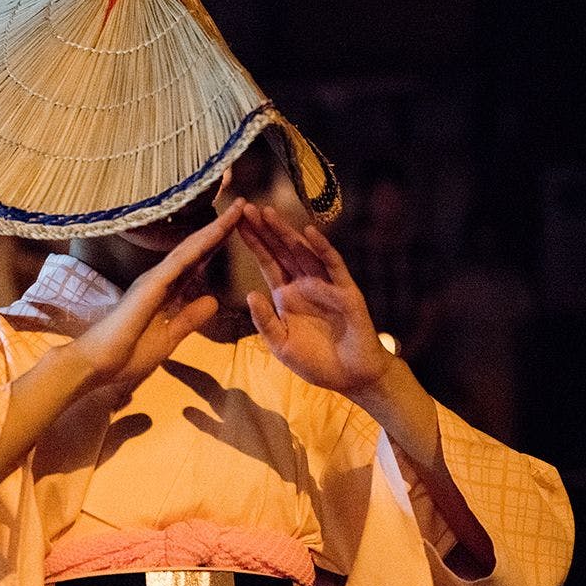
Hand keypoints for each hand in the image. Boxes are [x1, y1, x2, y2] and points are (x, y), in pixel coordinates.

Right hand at [70, 198, 245, 393]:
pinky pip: (180, 261)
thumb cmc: (125, 355)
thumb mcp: (169, 338)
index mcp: (165, 291)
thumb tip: (213, 301)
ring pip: (191, 248)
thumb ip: (189, 318)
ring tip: (238, 208)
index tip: (238, 228)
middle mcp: (160, 279)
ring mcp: (155, 279)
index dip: (216, 245)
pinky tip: (218, 231)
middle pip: (196, 248)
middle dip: (220, 227)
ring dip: (215, 228)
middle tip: (243, 204)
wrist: (97, 365)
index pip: (196, 263)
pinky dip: (200, 245)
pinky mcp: (150, 286)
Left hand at [238, 203, 391, 396]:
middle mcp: (305, 284)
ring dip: (287, 233)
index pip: (267, 262)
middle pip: (281, 251)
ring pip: (303, 253)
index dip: (252, 243)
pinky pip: (333, 267)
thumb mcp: (281, 344)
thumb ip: (265, 322)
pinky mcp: (346, 292)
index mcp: (286, 295)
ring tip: (268, 213)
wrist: (351, 378)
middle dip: (264, 230)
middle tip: (245, 207)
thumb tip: (249, 294)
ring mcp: (326, 285)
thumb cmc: (316, 361)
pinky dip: (322, 249)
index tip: (234, 223)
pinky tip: (309, 233)